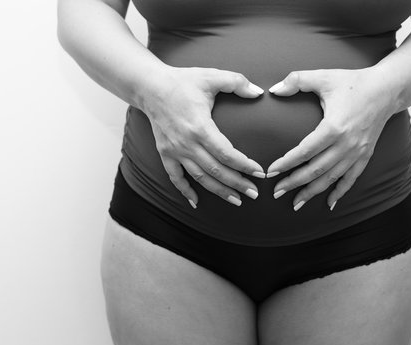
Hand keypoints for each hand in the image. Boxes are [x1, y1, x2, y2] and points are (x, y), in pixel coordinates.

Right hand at [141, 65, 265, 207]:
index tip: (259, 172)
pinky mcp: (165, 153)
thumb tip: (259, 92)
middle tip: (254, 193)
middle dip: (237, 184)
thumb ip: (237, 82)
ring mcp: (175, 150)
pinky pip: (175, 177)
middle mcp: (187, 143)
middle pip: (216, 171)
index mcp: (200, 127)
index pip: (227, 153)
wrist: (150, 87)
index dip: (244, 165)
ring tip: (236, 200)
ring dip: (219, 191)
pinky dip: (185, 191)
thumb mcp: (212, 76)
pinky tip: (196, 202)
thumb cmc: (183, 81)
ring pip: (199, 178)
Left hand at [266, 67, 398, 210]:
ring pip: (331, 178)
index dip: (286, 163)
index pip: (305, 151)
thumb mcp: (323, 77)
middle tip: (276, 192)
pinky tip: (328, 203)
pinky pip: (351, 178)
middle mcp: (346, 144)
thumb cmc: (353, 82)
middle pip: (316, 169)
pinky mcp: (366, 155)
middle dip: (294, 183)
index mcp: (334, 126)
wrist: (387, 89)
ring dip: (312, 192)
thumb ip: (297, 80)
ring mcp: (357, 152)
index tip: (271, 172)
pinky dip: (340, 192)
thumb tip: (273, 89)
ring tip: (295, 203)